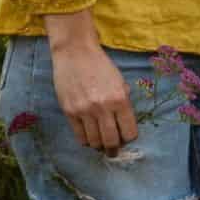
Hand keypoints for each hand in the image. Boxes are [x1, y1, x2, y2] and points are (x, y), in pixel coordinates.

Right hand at [49, 42, 139, 156]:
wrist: (75, 51)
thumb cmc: (100, 64)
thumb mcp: (119, 80)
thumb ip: (122, 101)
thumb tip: (124, 124)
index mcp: (119, 98)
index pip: (129, 132)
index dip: (129, 136)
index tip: (126, 135)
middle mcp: (103, 107)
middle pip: (112, 142)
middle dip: (114, 148)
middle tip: (113, 147)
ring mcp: (84, 111)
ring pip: (95, 143)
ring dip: (99, 144)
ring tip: (100, 139)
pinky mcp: (69, 112)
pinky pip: (80, 137)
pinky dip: (86, 139)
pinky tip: (89, 133)